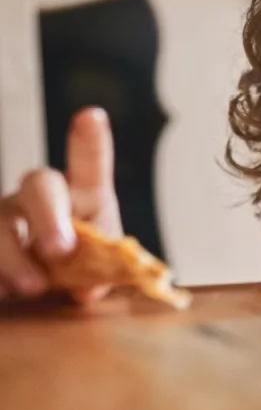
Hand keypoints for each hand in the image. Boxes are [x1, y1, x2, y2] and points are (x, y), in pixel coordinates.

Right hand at [0, 107, 121, 302]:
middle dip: (48, 214)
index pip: (88, 166)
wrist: (47, 292)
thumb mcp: (99, 273)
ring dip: (13, 254)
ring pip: (0, 219)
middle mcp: (40, 197)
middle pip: (38, 185)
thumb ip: (100, 273)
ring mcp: (5, 216)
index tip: (92, 116)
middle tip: (61, 250)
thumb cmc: (80, 272)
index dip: (89, 142)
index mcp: (84, 198)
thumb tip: (86, 287)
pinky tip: (2, 293)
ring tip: (33, 287)